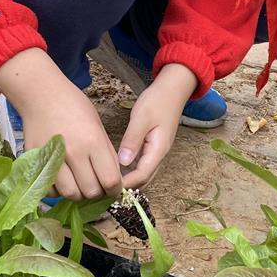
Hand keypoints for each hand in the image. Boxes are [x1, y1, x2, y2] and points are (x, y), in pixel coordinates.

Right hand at [0, 49, 122, 200]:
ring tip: (79, 183)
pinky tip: (62, 180)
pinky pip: (50, 189)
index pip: (110, 180)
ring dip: (78, 193)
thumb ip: (106, 152)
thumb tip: (113, 176)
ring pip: (71, 194)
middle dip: (97, 192)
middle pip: (91, 191)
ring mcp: (53, 159)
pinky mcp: (36, 161)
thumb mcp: (98, 124)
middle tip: (96, 184)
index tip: (113, 187)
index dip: (115, 189)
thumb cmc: (73, 105)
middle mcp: (74, 153)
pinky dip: (58, 191)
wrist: (41, 94)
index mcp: (93, 142)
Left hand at [118, 64, 197, 188]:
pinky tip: (116, 166)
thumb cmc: (157, 101)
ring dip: (129, 178)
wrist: (172, 91)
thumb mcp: (142, 118)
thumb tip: (123, 162)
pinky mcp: (152, 147)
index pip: (142, 175)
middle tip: (105, 185)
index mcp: (158, 150)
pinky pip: (142, 164)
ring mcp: (156, 152)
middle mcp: (159, 155)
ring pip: (143, 173)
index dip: (126, 183)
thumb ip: (132, 140)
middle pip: (144, 179)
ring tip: (108, 178)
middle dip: (127, 185)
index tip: (108, 185)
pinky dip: (130, 169)